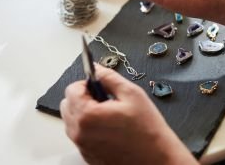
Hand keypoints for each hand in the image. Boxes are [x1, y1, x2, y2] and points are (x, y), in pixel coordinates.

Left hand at [60, 65, 197, 164]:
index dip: (87, 83)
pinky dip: (88, 126)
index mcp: (87, 115)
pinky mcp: (87, 155)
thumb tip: (97, 68)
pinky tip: (109, 127)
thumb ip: (109, 77)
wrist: (156, 159)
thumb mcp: (131, 93)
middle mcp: (79, 133)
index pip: (71, 89)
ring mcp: (82, 146)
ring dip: (85, 111)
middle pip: (68, 104)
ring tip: (109, 113)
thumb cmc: (146, 128)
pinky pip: (79, 134)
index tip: (100, 86)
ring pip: (72, 119)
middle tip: (105, 98)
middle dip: (83, 97)